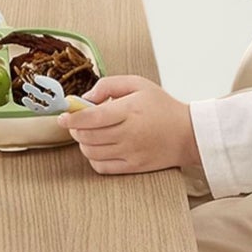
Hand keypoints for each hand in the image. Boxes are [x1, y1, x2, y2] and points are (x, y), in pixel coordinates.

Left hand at [57, 74, 200, 175]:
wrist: (188, 134)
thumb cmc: (163, 106)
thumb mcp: (139, 84)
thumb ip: (109, 85)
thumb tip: (86, 97)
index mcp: (129, 110)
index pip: (90, 118)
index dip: (71, 117)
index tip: (63, 115)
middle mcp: (129, 133)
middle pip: (87, 136)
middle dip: (75, 129)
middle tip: (76, 122)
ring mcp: (130, 152)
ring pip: (91, 152)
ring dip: (83, 143)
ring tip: (89, 134)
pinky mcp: (133, 166)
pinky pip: (102, 167)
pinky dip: (93, 158)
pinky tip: (99, 148)